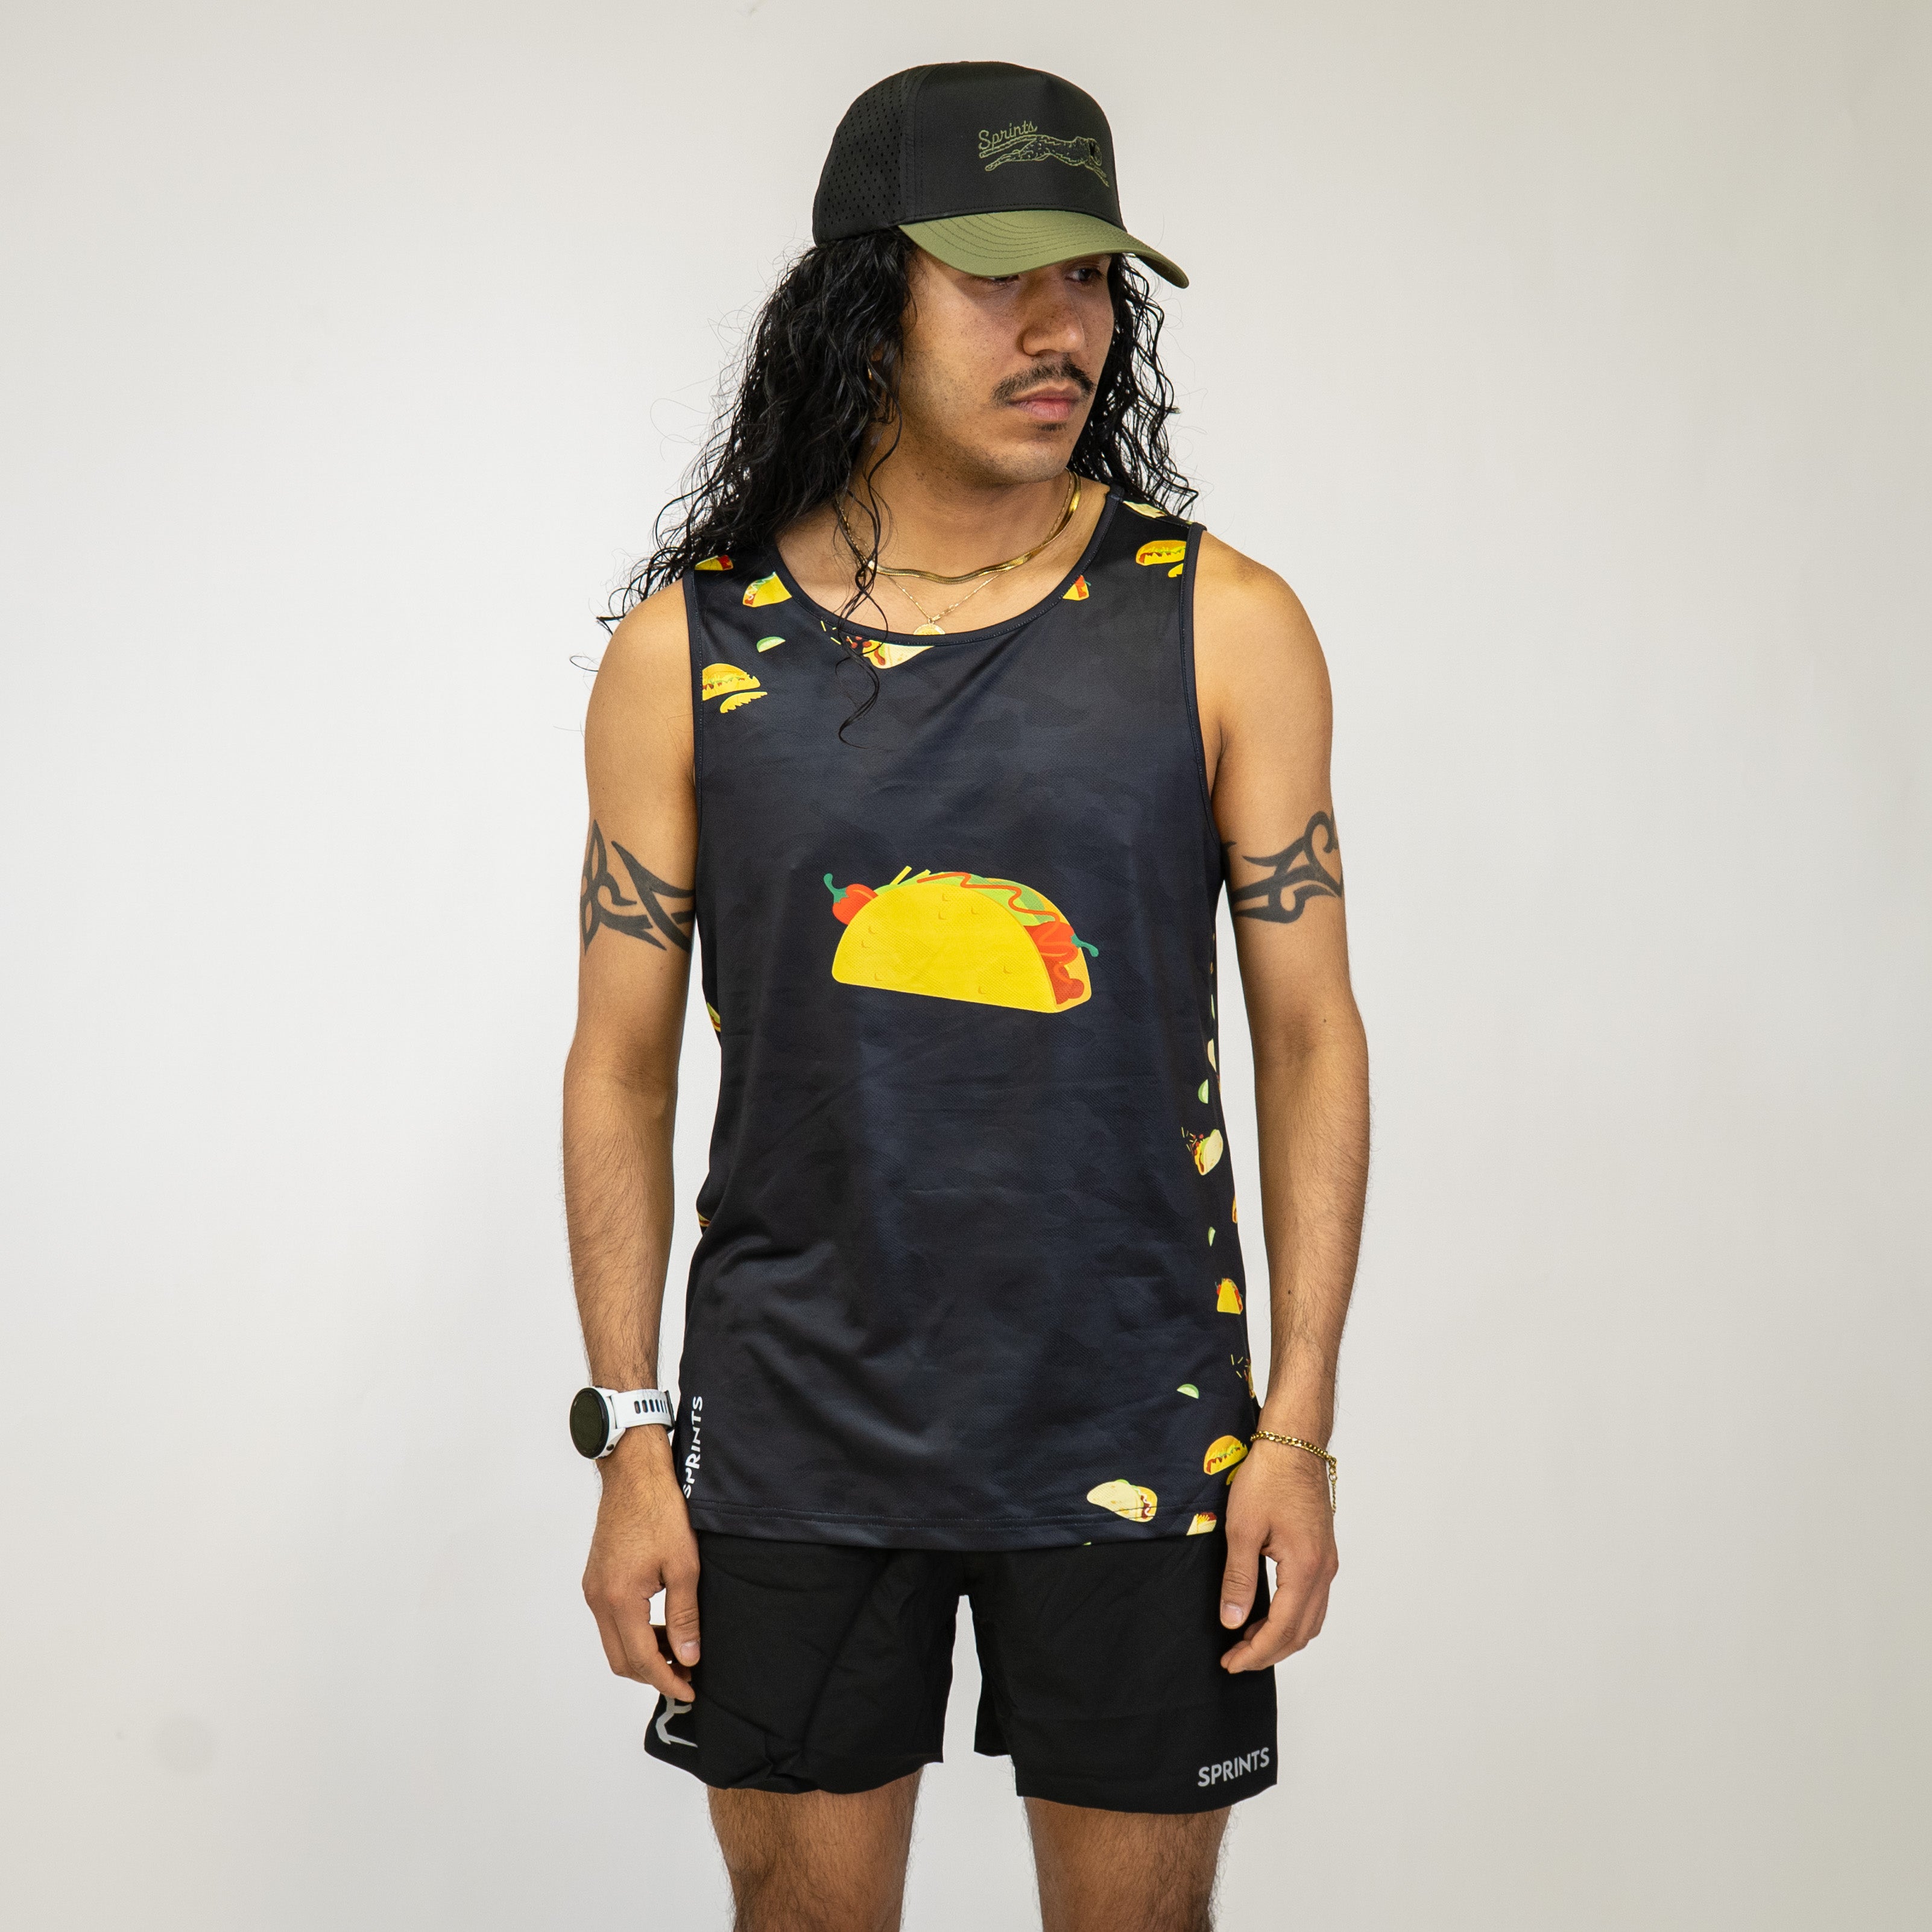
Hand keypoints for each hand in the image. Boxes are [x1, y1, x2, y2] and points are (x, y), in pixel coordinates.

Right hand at [581, 1427, 701, 1699]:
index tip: (690, 1690)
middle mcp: (598, 1598)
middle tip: (686, 1672)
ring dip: (643, 1654)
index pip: (641, 1660)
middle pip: (621, 1660)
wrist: (633, 1472)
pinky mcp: (596, 1578)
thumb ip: (685, 1615)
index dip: (667, 1680)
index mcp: (619, 1598)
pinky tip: (659, 1625)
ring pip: (614, 1642)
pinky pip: (611, 1621)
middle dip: (653, 1674)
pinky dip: (633, 1633)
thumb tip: (689, 1656)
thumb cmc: (660, 1510)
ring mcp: (593, 1588)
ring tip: (678, 1649)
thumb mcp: (684, 1564)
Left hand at [1217, 1435, 1338, 1670]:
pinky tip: (1268, 1615)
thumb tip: (1232, 1622)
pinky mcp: (1323, 1552)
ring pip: (1311, 1619)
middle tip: (1235, 1659)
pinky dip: (1292, 1618)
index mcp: (1305, 1568)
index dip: (1256, 1653)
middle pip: (1302, 1632)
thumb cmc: (1267, 1478)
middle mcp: (1324, 1570)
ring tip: (1248, 1642)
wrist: (1294, 1442)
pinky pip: (1312, 1600)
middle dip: (1269, 1652)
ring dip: (1282, 1637)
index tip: (1230, 1663)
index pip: (1283, 1629)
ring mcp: (1327, 1562)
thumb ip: (1238, 1580)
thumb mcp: (1242, 1529)